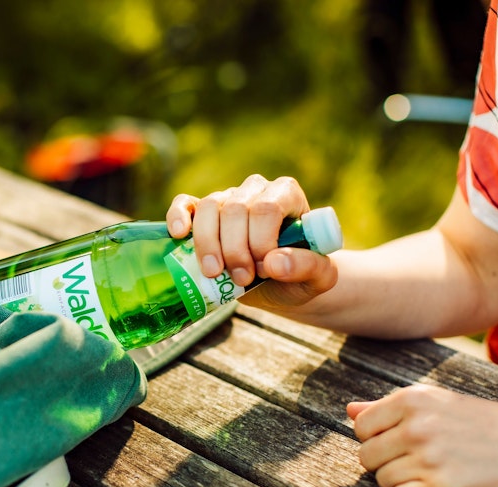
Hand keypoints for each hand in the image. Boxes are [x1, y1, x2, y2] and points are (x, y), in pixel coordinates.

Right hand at [166, 174, 336, 308]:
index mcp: (287, 195)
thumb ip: (308, 267)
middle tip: (242, 280)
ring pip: (209, 208)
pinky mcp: (203, 213)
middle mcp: (256, 189)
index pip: (267, 207)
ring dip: (208, 244)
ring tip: (215, 273)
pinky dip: (179, 216)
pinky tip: (179, 235)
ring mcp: (228, 198)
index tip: (264, 270)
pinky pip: (186, 203)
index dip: (261, 241)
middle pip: (236, 209)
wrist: (280, 285)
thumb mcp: (318, 278)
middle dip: (235, 250)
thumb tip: (274, 262)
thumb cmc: (301, 276)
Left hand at [349, 384, 497, 486]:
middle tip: (418, 462)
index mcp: (412, 400)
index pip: (361, 427)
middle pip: (366, 456)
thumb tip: (349, 410)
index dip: (376, 439)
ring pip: (381, 480)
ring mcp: (429, 458)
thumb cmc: (485, 424)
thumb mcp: (438, 403)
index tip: (401, 442)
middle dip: (386, 464)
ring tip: (433, 473)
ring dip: (401, 482)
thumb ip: (389, 407)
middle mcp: (416, 426)